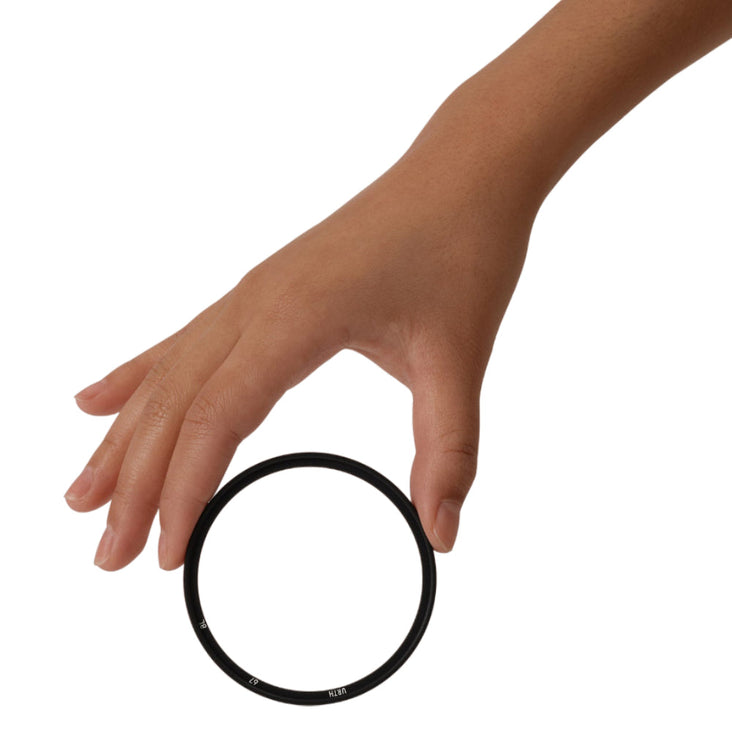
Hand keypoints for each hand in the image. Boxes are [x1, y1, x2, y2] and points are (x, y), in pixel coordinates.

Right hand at [64, 123, 536, 570]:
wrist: (464, 174)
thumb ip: (449, 451)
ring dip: (123, 438)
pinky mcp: (263, 290)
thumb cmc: (461, 250)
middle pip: (174, 404)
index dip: (182, 489)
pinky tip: (99, 398)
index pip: (216, 418)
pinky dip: (138, 376)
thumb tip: (442, 535)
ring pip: (168, 375)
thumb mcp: (459, 359)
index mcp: (295, 319)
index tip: (164, 553)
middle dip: (134, 483)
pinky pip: (185, 340)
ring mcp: (254, 293)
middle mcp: (257, 304)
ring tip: (82, 494)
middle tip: (105, 555)